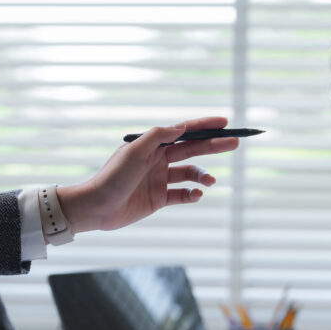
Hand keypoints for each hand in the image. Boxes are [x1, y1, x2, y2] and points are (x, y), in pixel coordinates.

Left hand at [56, 116, 238, 233]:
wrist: (97, 207)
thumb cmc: (112, 177)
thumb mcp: (134, 152)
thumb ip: (158, 137)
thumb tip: (181, 126)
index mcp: (152, 145)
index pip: (184, 132)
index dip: (205, 126)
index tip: (225, 122)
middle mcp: (158, 160)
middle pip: (192, 150)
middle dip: (213, 146)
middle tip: (234, 143)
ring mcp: (159, 180)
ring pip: (190, 174)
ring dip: (203, 176)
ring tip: (210, 181)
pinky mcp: (159, 199)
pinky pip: (182, 194)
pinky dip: (192, 194)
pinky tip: (196, 195)